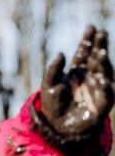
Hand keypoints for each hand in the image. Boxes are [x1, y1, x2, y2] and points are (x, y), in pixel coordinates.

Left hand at [38, 25, 113, 149]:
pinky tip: (102, 77)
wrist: (56, 128)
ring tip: (100, 51)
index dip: (88, 41)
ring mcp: (96, 90)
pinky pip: (106, 94)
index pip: (84, 54)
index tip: (91, 27)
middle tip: (101, 32)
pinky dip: (105, 86)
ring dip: (103, 62)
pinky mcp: (100, 105)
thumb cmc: (52, 105)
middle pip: (96, 59)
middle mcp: (88, 79)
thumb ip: (53, 70)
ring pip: (103, 73)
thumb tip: (61, 53)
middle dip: (99, 46)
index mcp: (76, 73)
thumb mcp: (48, 85)